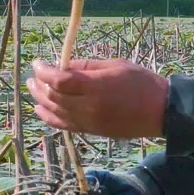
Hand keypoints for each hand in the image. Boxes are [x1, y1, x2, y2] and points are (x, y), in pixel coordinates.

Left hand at [28, 59, 168, 140]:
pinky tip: (41, 110)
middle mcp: (89, 107)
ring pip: (55, 112)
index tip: (38, 63)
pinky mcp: (92, 131)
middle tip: (32, 76)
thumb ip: (87, 66)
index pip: (60, 80)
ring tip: (33, 90)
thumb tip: (64, 65)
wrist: (161, 112)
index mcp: (96, 87)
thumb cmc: (142, 83)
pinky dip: (49, 118)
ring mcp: (89, 122)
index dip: (44, 72)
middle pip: (53, 97)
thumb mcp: (116, 65)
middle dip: (39, 85)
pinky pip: (64, 126)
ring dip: (40, 101)